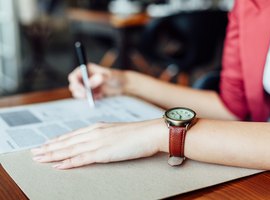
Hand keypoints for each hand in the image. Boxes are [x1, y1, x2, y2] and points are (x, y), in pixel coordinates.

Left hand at [31, 119, 166, 168]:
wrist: (150, 132)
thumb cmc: (137, 133)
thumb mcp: (116, 132)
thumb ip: (104, 136)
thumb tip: (97, 142)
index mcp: (97, 127)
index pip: (72, 135)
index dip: (57, 140)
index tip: (46, 144)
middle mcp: (94, 133)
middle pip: (67, 142)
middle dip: (49, 148)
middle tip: (34, 152)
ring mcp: (97, 142)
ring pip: (70, 149)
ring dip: (52, 155)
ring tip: (39, 158)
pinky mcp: (103, 152)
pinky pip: (81, 159)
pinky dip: (68, 163)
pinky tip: (57, 165)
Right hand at [68, 63, 125, 99]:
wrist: (123, 84)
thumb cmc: (116, 77)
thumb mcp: (109, 76)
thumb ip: (99, 78)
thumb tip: (88, 83)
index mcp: (86, 70)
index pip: (73, 77)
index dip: (76, 84)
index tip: (84, 90)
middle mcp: (84, 77)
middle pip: (73, 86)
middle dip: (79, 92)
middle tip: (87, 96)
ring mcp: (86, 86)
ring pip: (78, 93)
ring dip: (84, 97)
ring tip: (95, 96)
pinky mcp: (90, 93)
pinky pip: (85, 98)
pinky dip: (91, 99)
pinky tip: (100, 96)